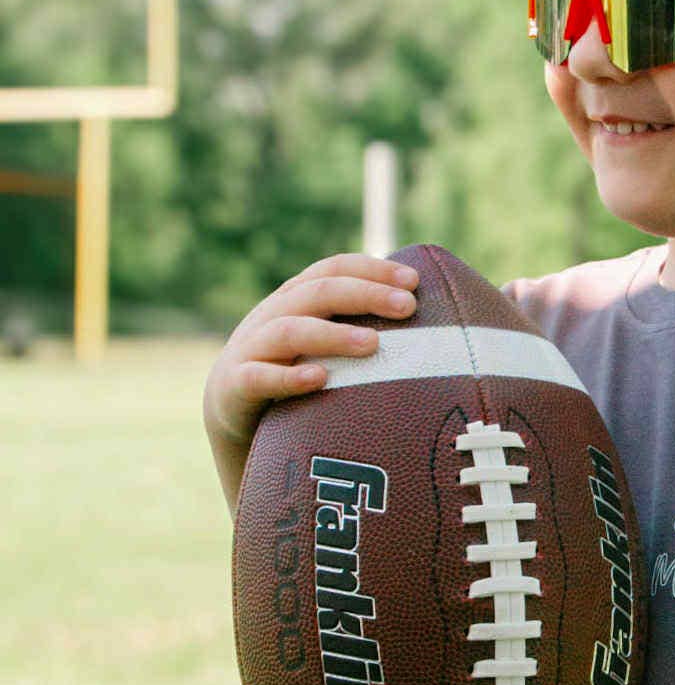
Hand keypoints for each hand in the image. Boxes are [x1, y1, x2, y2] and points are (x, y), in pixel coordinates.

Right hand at [202, 250, 418, 453]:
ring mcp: (251, 348)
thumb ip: (361, 328)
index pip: (333, 268)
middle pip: (319, 291)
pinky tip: (320, 379)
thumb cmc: (297, 375)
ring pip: (290, 330)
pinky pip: (259, 377)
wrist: (233, 416)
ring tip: (373, 344)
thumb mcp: (324, 345)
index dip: (372, 269)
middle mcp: (272, 314)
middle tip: (408, 307)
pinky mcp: (234, 386)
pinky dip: (289, 377)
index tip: (414, 281)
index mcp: (296, 298)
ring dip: (334, 334)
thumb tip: (430, 325)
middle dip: (365, 294)